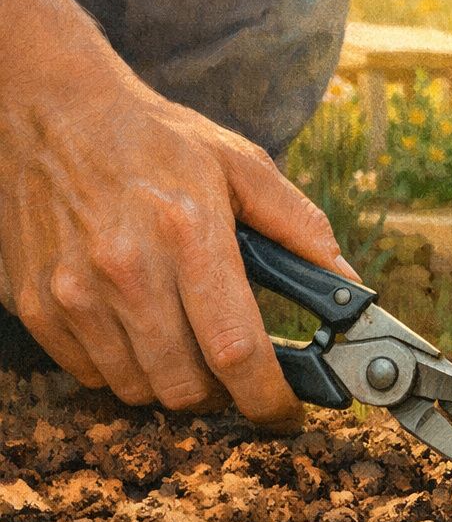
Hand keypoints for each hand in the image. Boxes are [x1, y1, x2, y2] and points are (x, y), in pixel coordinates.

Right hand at [0, 33, 353, 424]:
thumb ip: (300, 226)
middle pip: (186, 385)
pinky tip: (137, 330)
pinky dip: (123, 369)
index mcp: (188, 233)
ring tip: (186, 345)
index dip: (267, 398)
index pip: (236, 349)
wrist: (51, 108)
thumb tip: (347, 283)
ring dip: (172, 383)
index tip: (285, 413)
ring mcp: (73, 290)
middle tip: (234, 374)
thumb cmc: (153, 138)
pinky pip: (91, 374)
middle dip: (222, 395)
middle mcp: (125, 267)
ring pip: (139, 389)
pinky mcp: (35, 302)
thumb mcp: (239, 164)